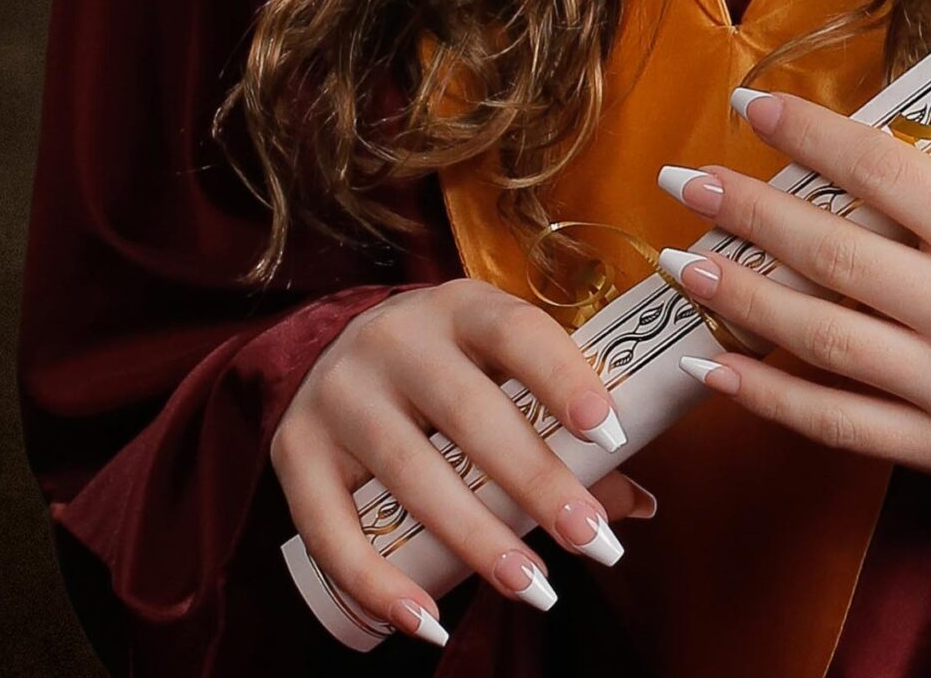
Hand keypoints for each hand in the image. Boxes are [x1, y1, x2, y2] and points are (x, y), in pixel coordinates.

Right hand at [271, 281, 658, 640]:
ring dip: (475, 541)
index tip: (608, 430)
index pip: (516, 332)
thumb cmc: (448, 369)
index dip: (562, 376)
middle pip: (470, 414)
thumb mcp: (501, 370)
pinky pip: (332, 530)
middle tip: (592, 541)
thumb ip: (563, 429)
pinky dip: (379, 584)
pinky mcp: (294, 450)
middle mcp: (394, 340)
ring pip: (410, 476)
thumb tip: (636, 503)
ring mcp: (339, 393)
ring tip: (534, 589)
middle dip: (535, 482)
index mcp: (459, 306)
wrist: (332, 349)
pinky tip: (427, 624)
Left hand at [653, 88, 930, 498]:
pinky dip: (768, 397)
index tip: (752, 106)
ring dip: (739, 299)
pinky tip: (717, 368)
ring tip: (681, 264)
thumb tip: (880, 161)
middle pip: (830, 254)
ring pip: (818, 341)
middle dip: (746, 212)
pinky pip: (838, 424)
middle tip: (687, 181)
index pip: (880, 170)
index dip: (807, 135)